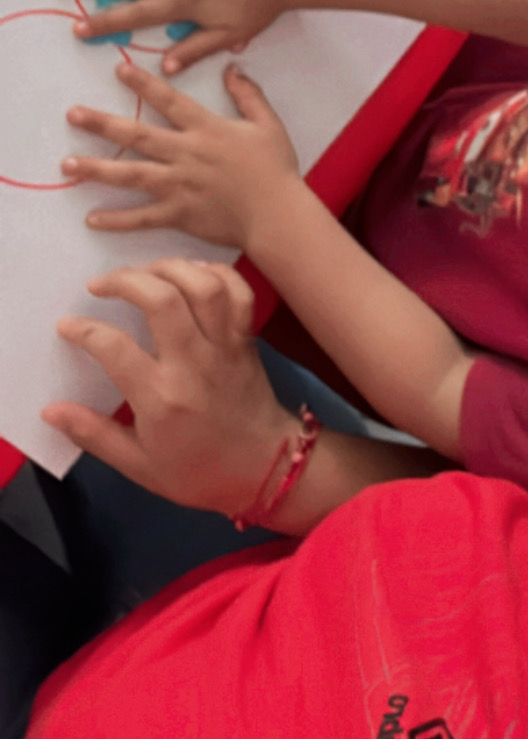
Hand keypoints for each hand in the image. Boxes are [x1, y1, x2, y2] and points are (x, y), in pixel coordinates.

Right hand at [45, 259, 297, 515]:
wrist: (265, 469)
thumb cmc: (198, 470)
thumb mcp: (138, 466)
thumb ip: (94, 434)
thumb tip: (50, 410)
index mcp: (161, 397)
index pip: (114, 348)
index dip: (84, 330)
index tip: (68, 325)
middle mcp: (193, 363)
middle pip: (162, 299)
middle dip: (125, 281)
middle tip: (101, 284)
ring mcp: (224, 346)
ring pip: (203, 286)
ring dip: (169, 267)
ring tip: (144, 271)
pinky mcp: (246, 338)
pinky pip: (238, 292)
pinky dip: (216, 273)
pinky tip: (191, 272)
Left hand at [62, 61, 299, 247]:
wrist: (279, 214)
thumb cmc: (276, 170)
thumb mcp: (268, 125)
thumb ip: (248, 95)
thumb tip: (232, 68)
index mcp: (206, 129)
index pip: (168, 101)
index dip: (143, 83)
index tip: (118, 69)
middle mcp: (186, 154)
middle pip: (137, 136)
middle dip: (101, 124)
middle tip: (72, 114)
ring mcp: (179, 186)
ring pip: (130, 175)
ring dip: (97, 169)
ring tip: (67, 165)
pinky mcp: (179, 214)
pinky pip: (142, 217)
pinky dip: (117, 219)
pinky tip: (92, 218)